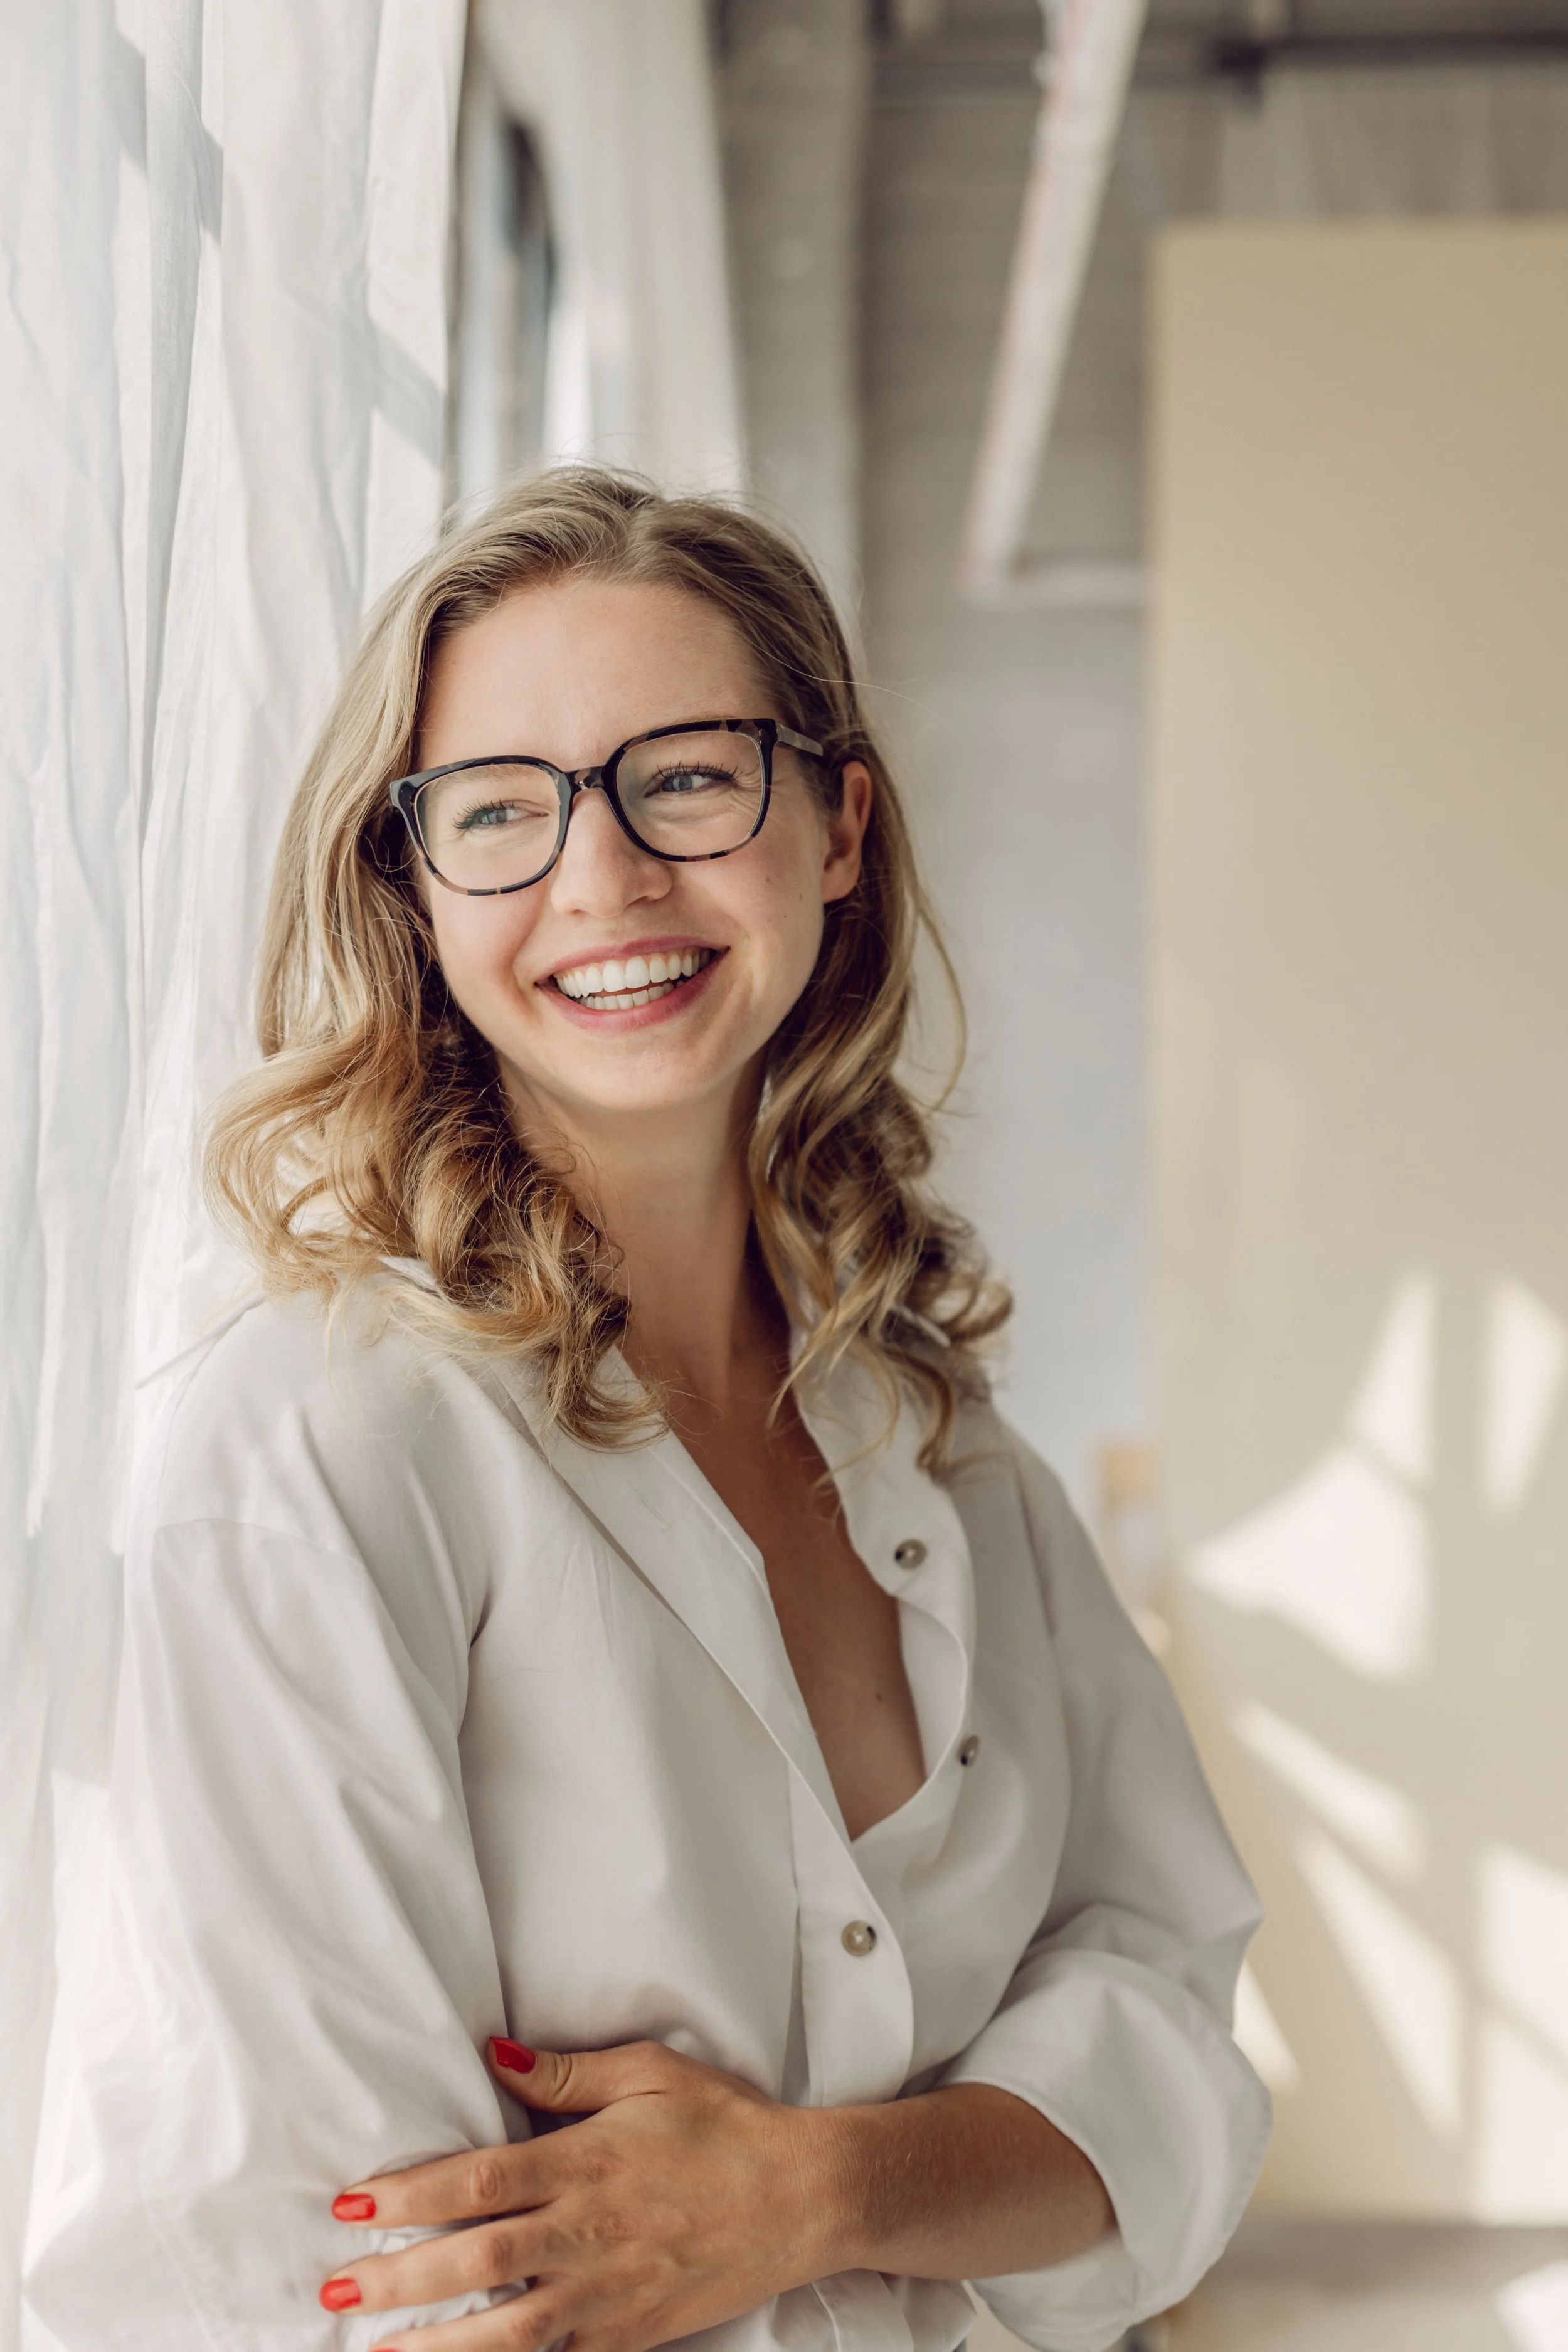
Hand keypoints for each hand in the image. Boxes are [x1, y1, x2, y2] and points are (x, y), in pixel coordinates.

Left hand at [320, 2038, 842, 2351]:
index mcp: (588, 2163)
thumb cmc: (726, 2125)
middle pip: (478, 2260)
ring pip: (509, 2330)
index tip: (354, 2205)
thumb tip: (492, 2056)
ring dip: (437, 2344)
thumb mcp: (650, 2073)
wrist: (804, 2196)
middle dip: (399, 2277)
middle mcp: (590, 2232)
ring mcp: (610, 2293)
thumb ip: (565, 2075)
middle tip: (335, 2285)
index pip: (480, 2182)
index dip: (411, 2195)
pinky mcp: (631, 2336)